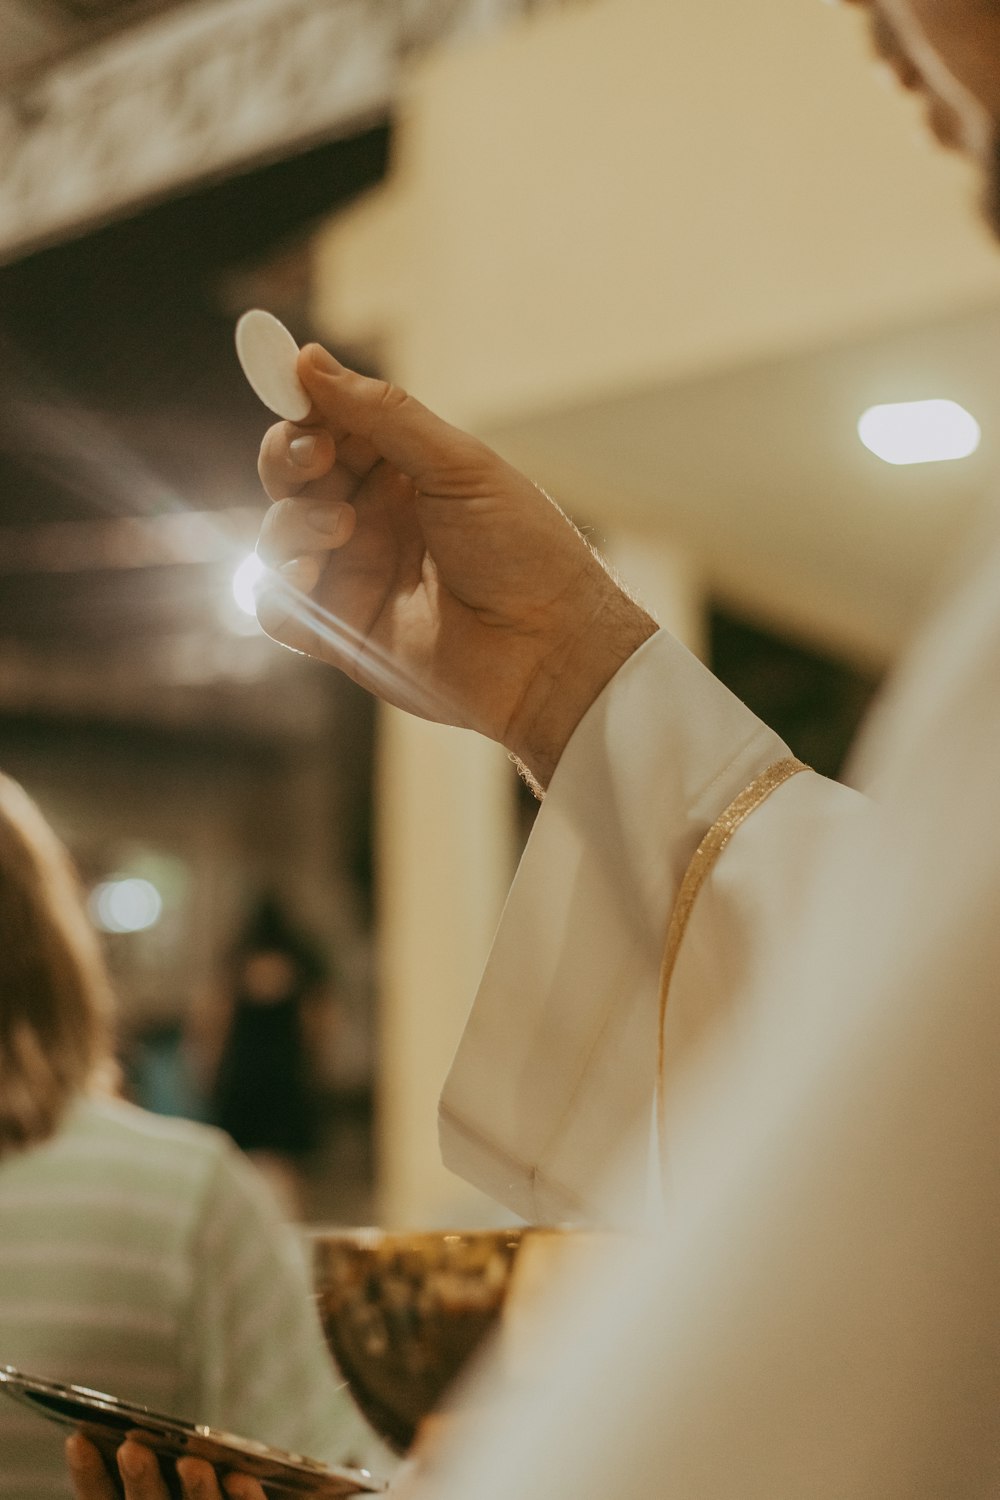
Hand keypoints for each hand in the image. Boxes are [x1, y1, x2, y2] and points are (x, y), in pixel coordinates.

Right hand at [65, 1435, 264, 1499]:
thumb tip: (135, 1426)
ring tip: (192, 1463)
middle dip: (140, 1482)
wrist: (247, 1493)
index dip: (90, 1476)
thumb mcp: (170, 1474)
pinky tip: (241, 1476)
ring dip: (194, 1492)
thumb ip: (150, 1459)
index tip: (76, 1438)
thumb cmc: (201, 1481)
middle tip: (131, 1447)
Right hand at [255, 345, 656, 789]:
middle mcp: (373, 519)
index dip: (306, 404)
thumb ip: (381, 414)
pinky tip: (308, 574)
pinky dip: (278, 587)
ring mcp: (355, 576)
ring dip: (294, 520)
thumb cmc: (524, 552)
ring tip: (341, 529)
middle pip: (292, 474)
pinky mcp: (342, 634)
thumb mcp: (458, 465)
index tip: (291, 382)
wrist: (550, 649)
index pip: (330, 425)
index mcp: (404, 472)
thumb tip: (309, 359)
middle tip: (317, 459)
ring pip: (279, 533)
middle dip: (289, 456)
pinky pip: (278, 609)